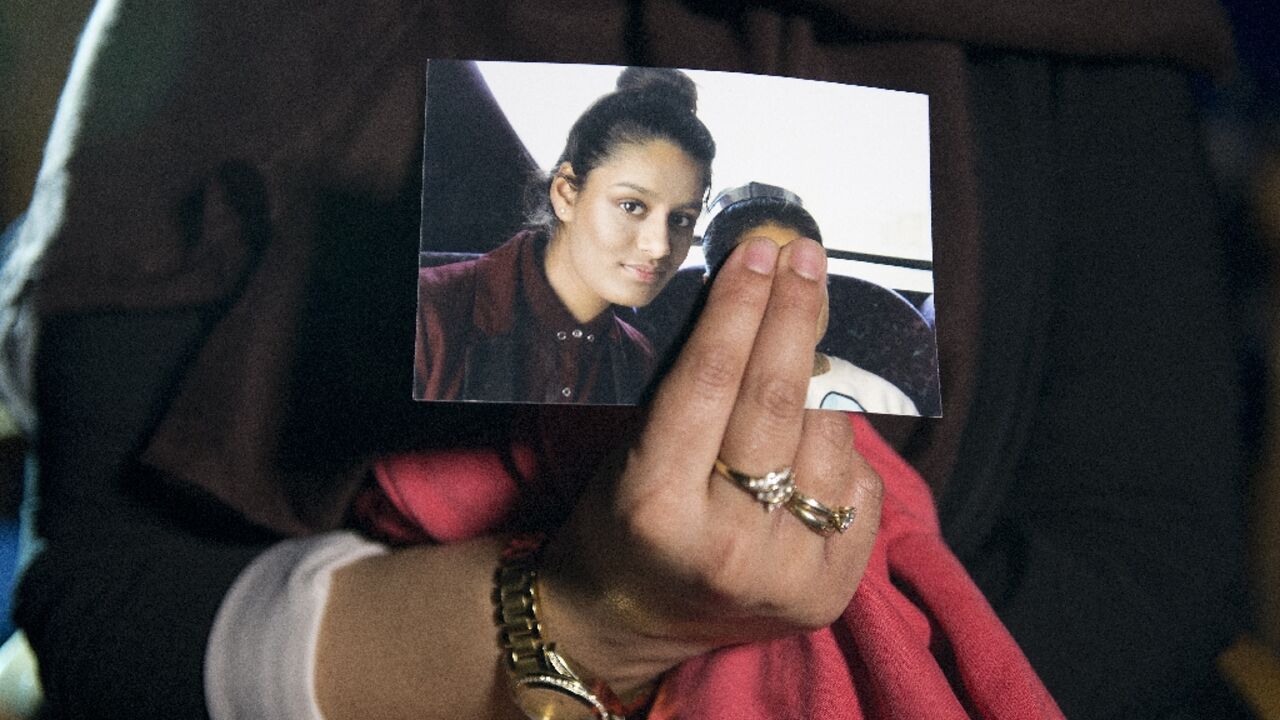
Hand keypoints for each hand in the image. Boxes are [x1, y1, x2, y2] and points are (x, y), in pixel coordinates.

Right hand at [538, 236, 883, 690]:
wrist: (627, 621)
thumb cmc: (620, 520)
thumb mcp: (630, 450)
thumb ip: (693, 388)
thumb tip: (761, 296)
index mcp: (656, 504)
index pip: (712, 379)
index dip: (742, 305)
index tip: (761, 251)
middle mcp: (724, 545)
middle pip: (780, 401)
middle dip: (797, 314)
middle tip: (806, 259)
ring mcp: (784, 576)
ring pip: (831, 438)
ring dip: (825, 377)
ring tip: (805, 345)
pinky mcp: (827, 593)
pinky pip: (860, 486)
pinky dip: (841, 446)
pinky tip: (816, 428)